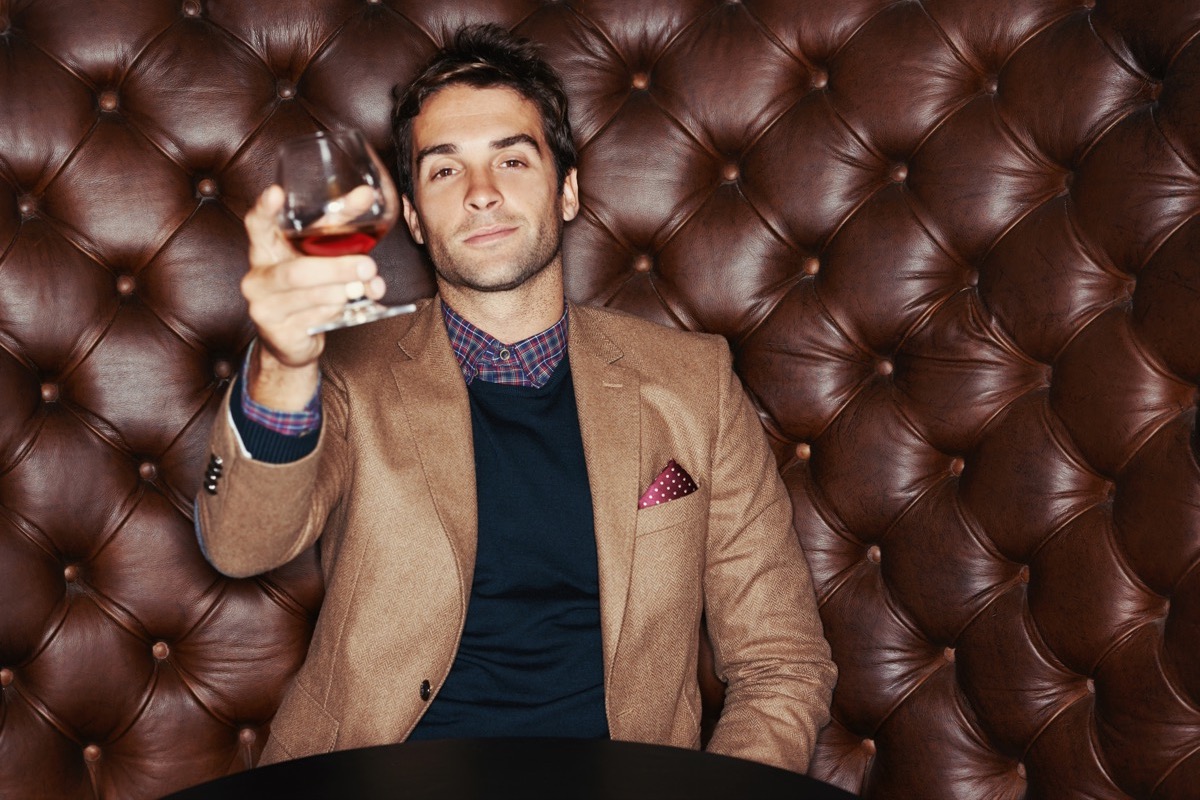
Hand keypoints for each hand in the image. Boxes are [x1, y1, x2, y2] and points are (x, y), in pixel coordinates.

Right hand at [240, 185, 386, 408]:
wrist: (292, 341)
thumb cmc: (308, 287)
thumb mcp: (318, 253)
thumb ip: (338, 225)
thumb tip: (366, 194)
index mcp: (265, 250)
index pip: (256, 225)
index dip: (264, 210)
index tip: (276, 193)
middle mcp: (258, 277)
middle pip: (297, 271)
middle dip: (337, 269)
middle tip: (367, 266)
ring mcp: (264, 306)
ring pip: (311, 296)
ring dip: (344, 291)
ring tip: (365, 286)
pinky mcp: (278, 333)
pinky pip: (316, 318)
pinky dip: (338, 310)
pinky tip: (346, 306)